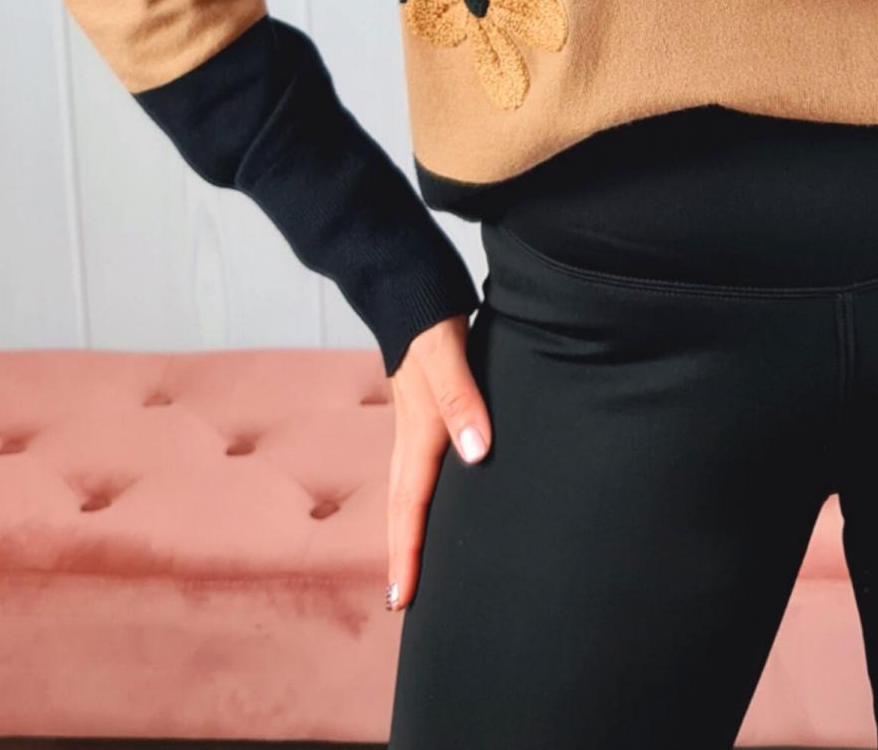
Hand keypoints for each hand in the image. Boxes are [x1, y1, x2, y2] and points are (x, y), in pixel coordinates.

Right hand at [384, 311, 491, 613]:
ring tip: (413, 562)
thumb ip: (462, 400)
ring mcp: (415, 417)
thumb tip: (476, 456)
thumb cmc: (429, 313)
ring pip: (410, 485)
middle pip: (403, 504)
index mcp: (418, 427)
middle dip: (402, 552)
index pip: (412, 504)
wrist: (406, 278)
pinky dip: (421, 492)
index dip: (410, 552)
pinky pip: (420, 463)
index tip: (403, 599)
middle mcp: (413, 429)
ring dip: (409, 527)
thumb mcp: (446, 353)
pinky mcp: (424, 404)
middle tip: (401, 600)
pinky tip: (437, 495)